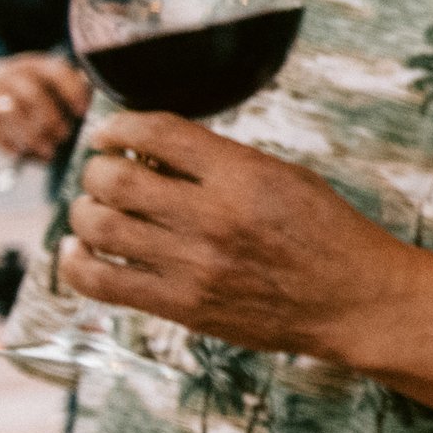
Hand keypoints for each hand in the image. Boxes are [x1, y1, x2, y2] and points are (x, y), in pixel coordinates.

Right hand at [0, 54, 88, 162]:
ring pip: (13, 115)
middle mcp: (15, 73)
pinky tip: (20, 153)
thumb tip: (93, 113)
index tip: (82, 112)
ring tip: (47, 151)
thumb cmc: (23, 88)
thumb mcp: (43, 81)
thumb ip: (67, 92)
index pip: (57, 72)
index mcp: (38, 64)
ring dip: (32, 137)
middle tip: (63, 138)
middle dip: (51, 121)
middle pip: (34, 96)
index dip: (72, 91)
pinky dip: (8, 144)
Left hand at [57, 113, 406, 364]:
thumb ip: (223, 162)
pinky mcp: (180, 305)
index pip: (155, 132)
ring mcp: (192, 265)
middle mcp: (211, 217)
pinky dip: (77, 262)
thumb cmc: (327, 235)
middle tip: (105, 173)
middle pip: (114, 178)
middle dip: (99, 169)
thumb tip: (156, 152)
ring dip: (85, 210)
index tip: (110, 133)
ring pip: (97, 225)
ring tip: (95, 209)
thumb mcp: (286, 176)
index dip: (119, 126)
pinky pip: (100, 281)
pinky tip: (80, 251)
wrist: (355, 301)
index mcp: (242, 175)